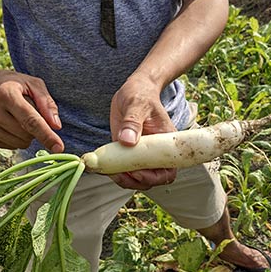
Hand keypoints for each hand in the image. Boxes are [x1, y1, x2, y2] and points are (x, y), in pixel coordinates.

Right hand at [0, 64, 63, 151]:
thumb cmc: (10, 83)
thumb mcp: (32, 83)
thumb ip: (47, 103)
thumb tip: (56, 126)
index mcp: (6, 95)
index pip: (30, 120)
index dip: (46, 135)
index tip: (59, 148)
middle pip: (27, 135)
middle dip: (36, 129)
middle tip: (28, 112)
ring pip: (20, 143)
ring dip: (26, 134)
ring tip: (16, 116)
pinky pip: (11, 146)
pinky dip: (15, 138)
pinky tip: (8, 122)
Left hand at [109, 75, 176, 189]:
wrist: (133, 89)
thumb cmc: (141, 94)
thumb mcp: (136, 104)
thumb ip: (132, 122)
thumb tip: (127, 140)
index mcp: (165, 143)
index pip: (168, 172)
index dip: (154, 178)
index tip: (137, 172)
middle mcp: (154, 152)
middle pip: (151, 180)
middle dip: (135, 182)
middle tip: (118, 172)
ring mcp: (140, 154)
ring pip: (136, 179)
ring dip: (123, 180)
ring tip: (109, 169)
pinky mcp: (127, 152)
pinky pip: (123, 170)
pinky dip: (113, 172)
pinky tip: (102, 165)